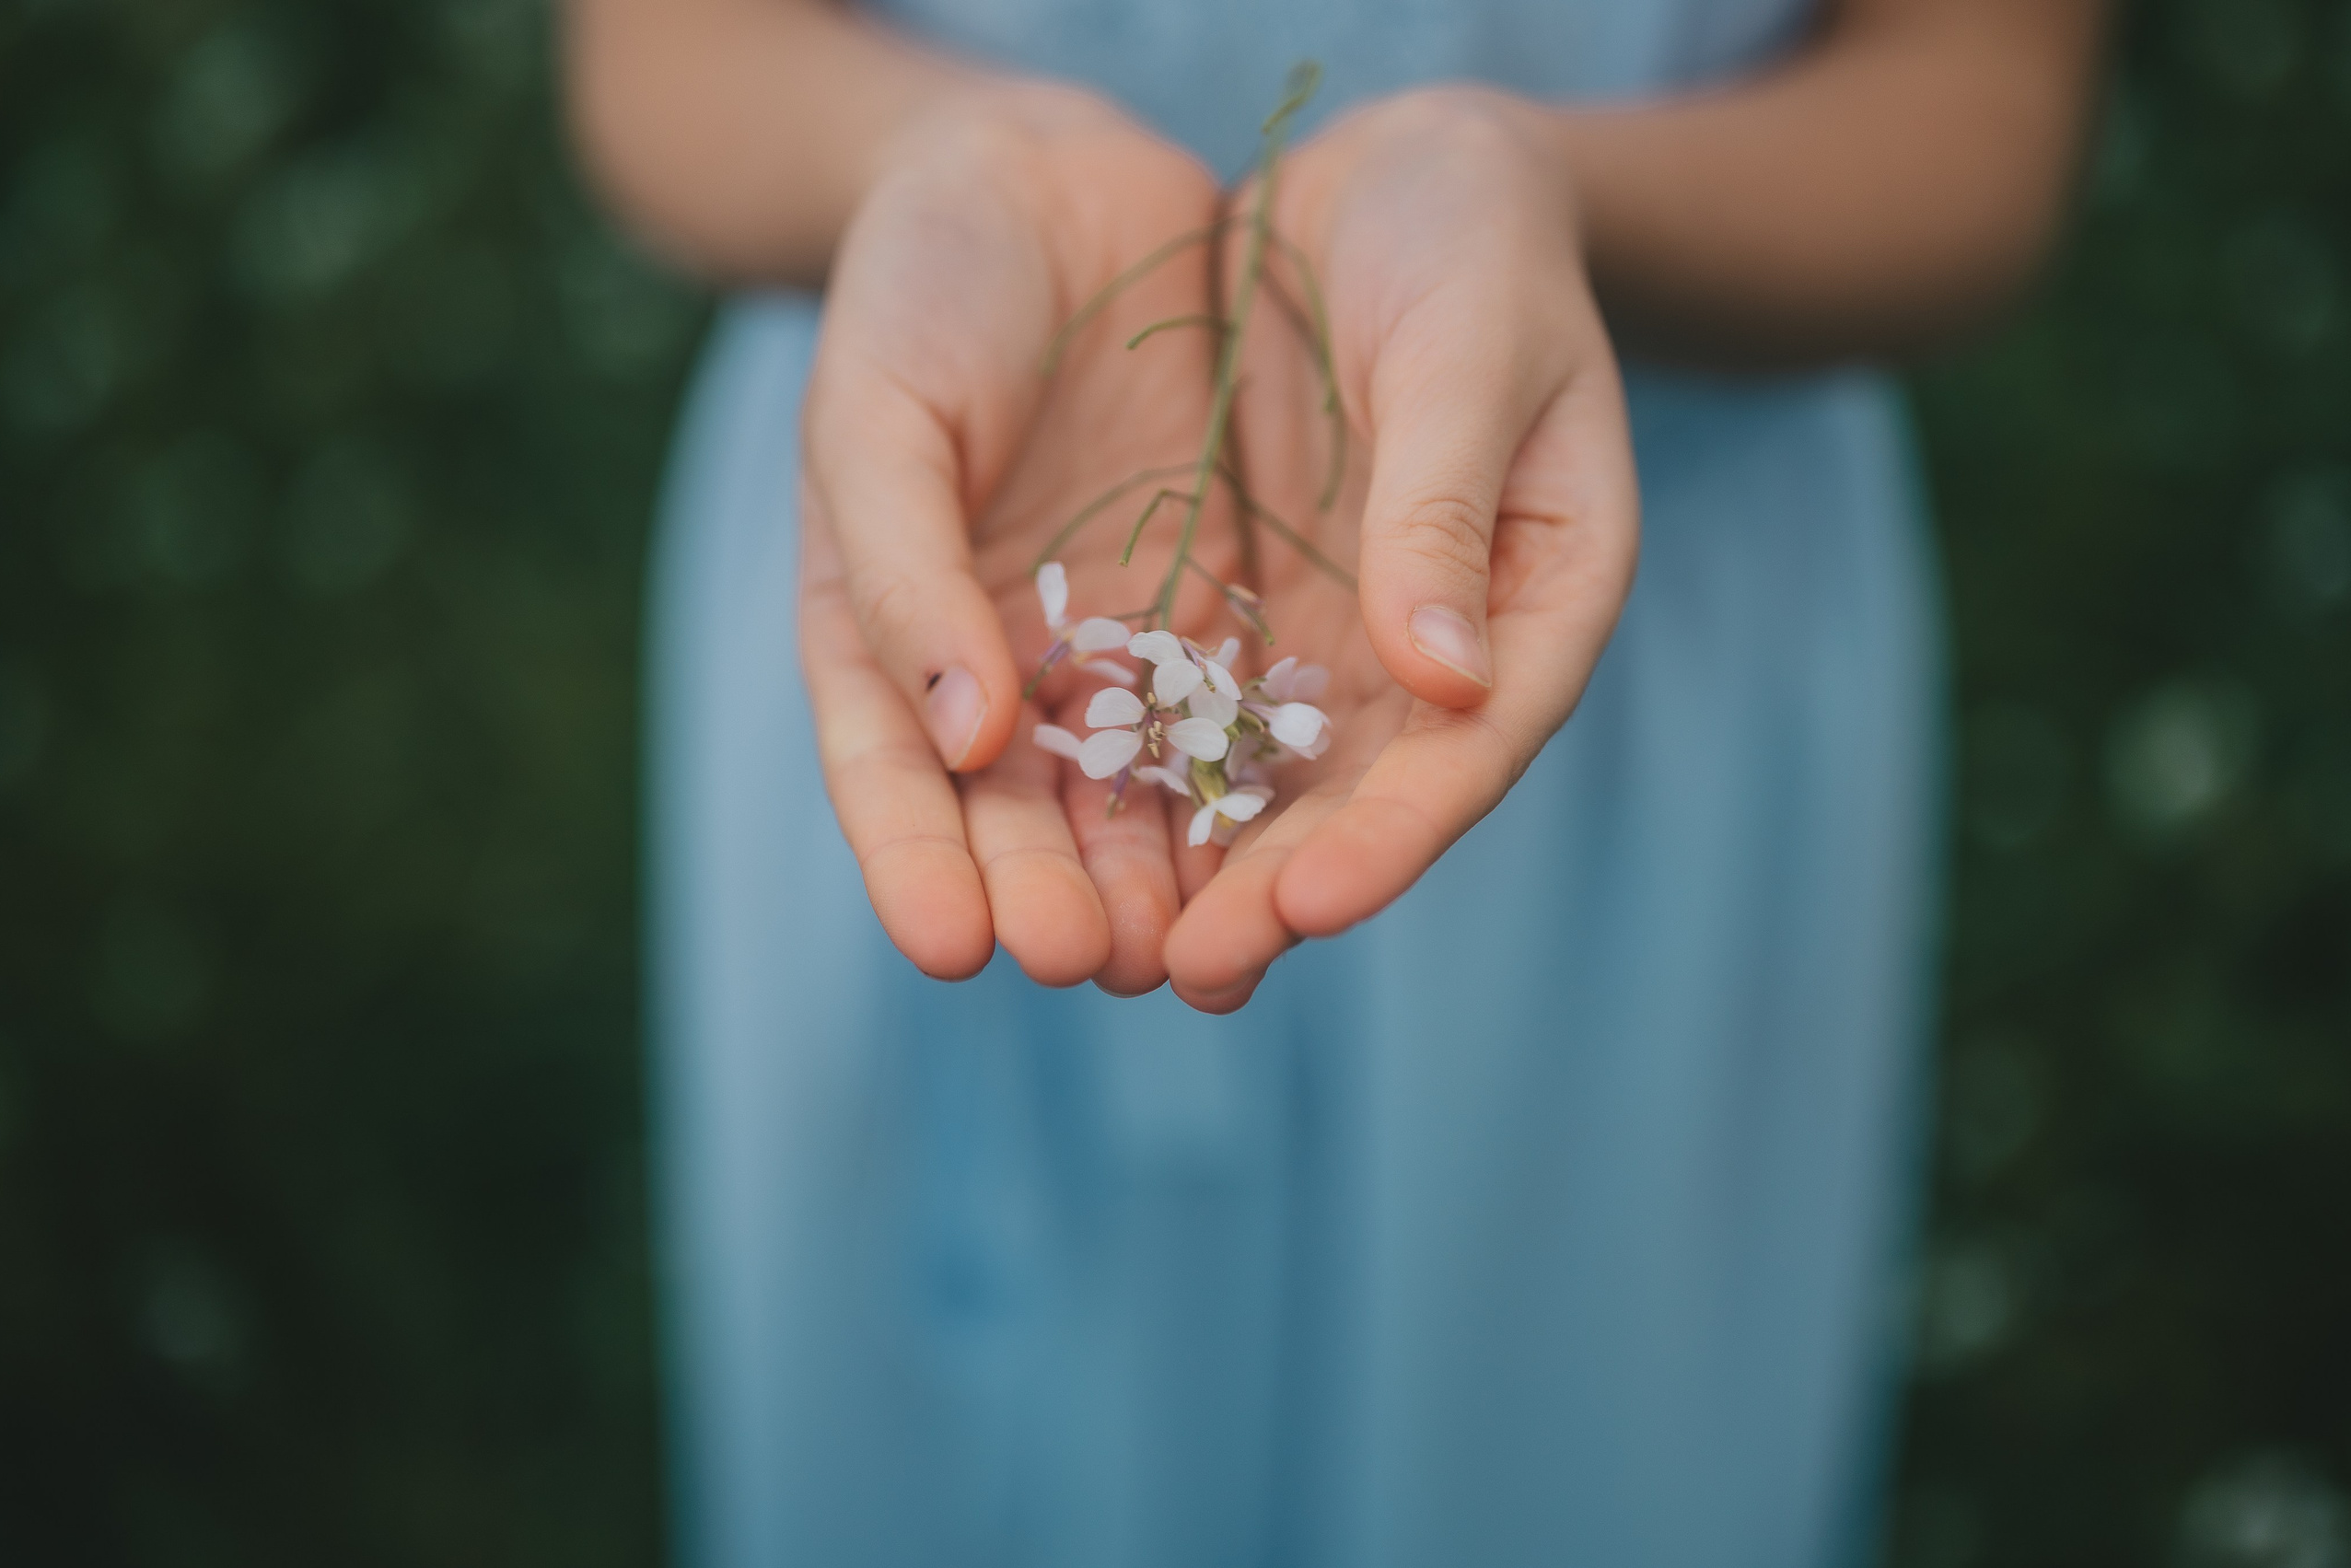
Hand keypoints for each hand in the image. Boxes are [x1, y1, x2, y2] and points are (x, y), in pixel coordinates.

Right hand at [798, 88, 1227, 991]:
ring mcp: (1104, 643)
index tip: (950, 946)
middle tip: (1083, 961)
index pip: (887, 775)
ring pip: (1129, 793)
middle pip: (1017, 813)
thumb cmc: (925, 285)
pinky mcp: (1208, 609)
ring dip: (1152, 880)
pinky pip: (1230, 719)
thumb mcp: (881, 407)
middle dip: (1048, 894)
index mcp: (880, 630)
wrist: (1050, 178)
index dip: (914, 866)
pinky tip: (1275, 860)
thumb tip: (963, 737)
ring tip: (1184, 954)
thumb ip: (905, 568)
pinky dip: (1245, 797)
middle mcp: (992, 664)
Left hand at [1160, 89, 1641, 1010]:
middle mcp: (1439, 645)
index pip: (1470, 746)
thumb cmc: (1470, 239)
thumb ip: (1444, 506)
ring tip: (1126, 958)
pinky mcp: (1251, 601)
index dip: (1394, 831)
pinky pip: (1191, 702)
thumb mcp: (1470, 351)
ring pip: (1269, 774)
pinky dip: (1142, 775)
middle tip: (1194, 970)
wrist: (1390, 177)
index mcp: (1537, 598)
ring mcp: (1341, 632)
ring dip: (1199, 867)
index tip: (1309, 900)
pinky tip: (1077, 845)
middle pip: (1362, 794)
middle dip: (1277, 887)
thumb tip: (1445, 686)